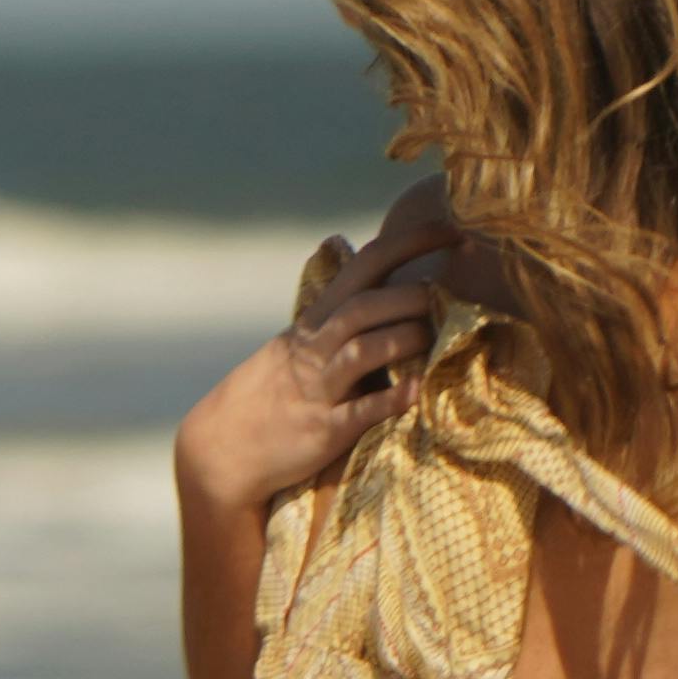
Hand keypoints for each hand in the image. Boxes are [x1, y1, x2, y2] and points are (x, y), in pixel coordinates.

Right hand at [171, 208, 453, 517]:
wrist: (223, 448)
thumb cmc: (273, 391)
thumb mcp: (299, 340)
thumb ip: (336, 306)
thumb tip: (356, 253)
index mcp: (318, 319)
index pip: (366, 265)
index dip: (410, 243)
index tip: (454, 230)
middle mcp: (315, 347)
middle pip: (365, 307)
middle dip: (411, 296)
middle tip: (450, 296)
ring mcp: (317, 389)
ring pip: (361, 352)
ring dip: (403, 339)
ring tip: (440, 339)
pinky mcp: (321, 431)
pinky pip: (358, 413)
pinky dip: (389, 400)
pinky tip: (418, 392)